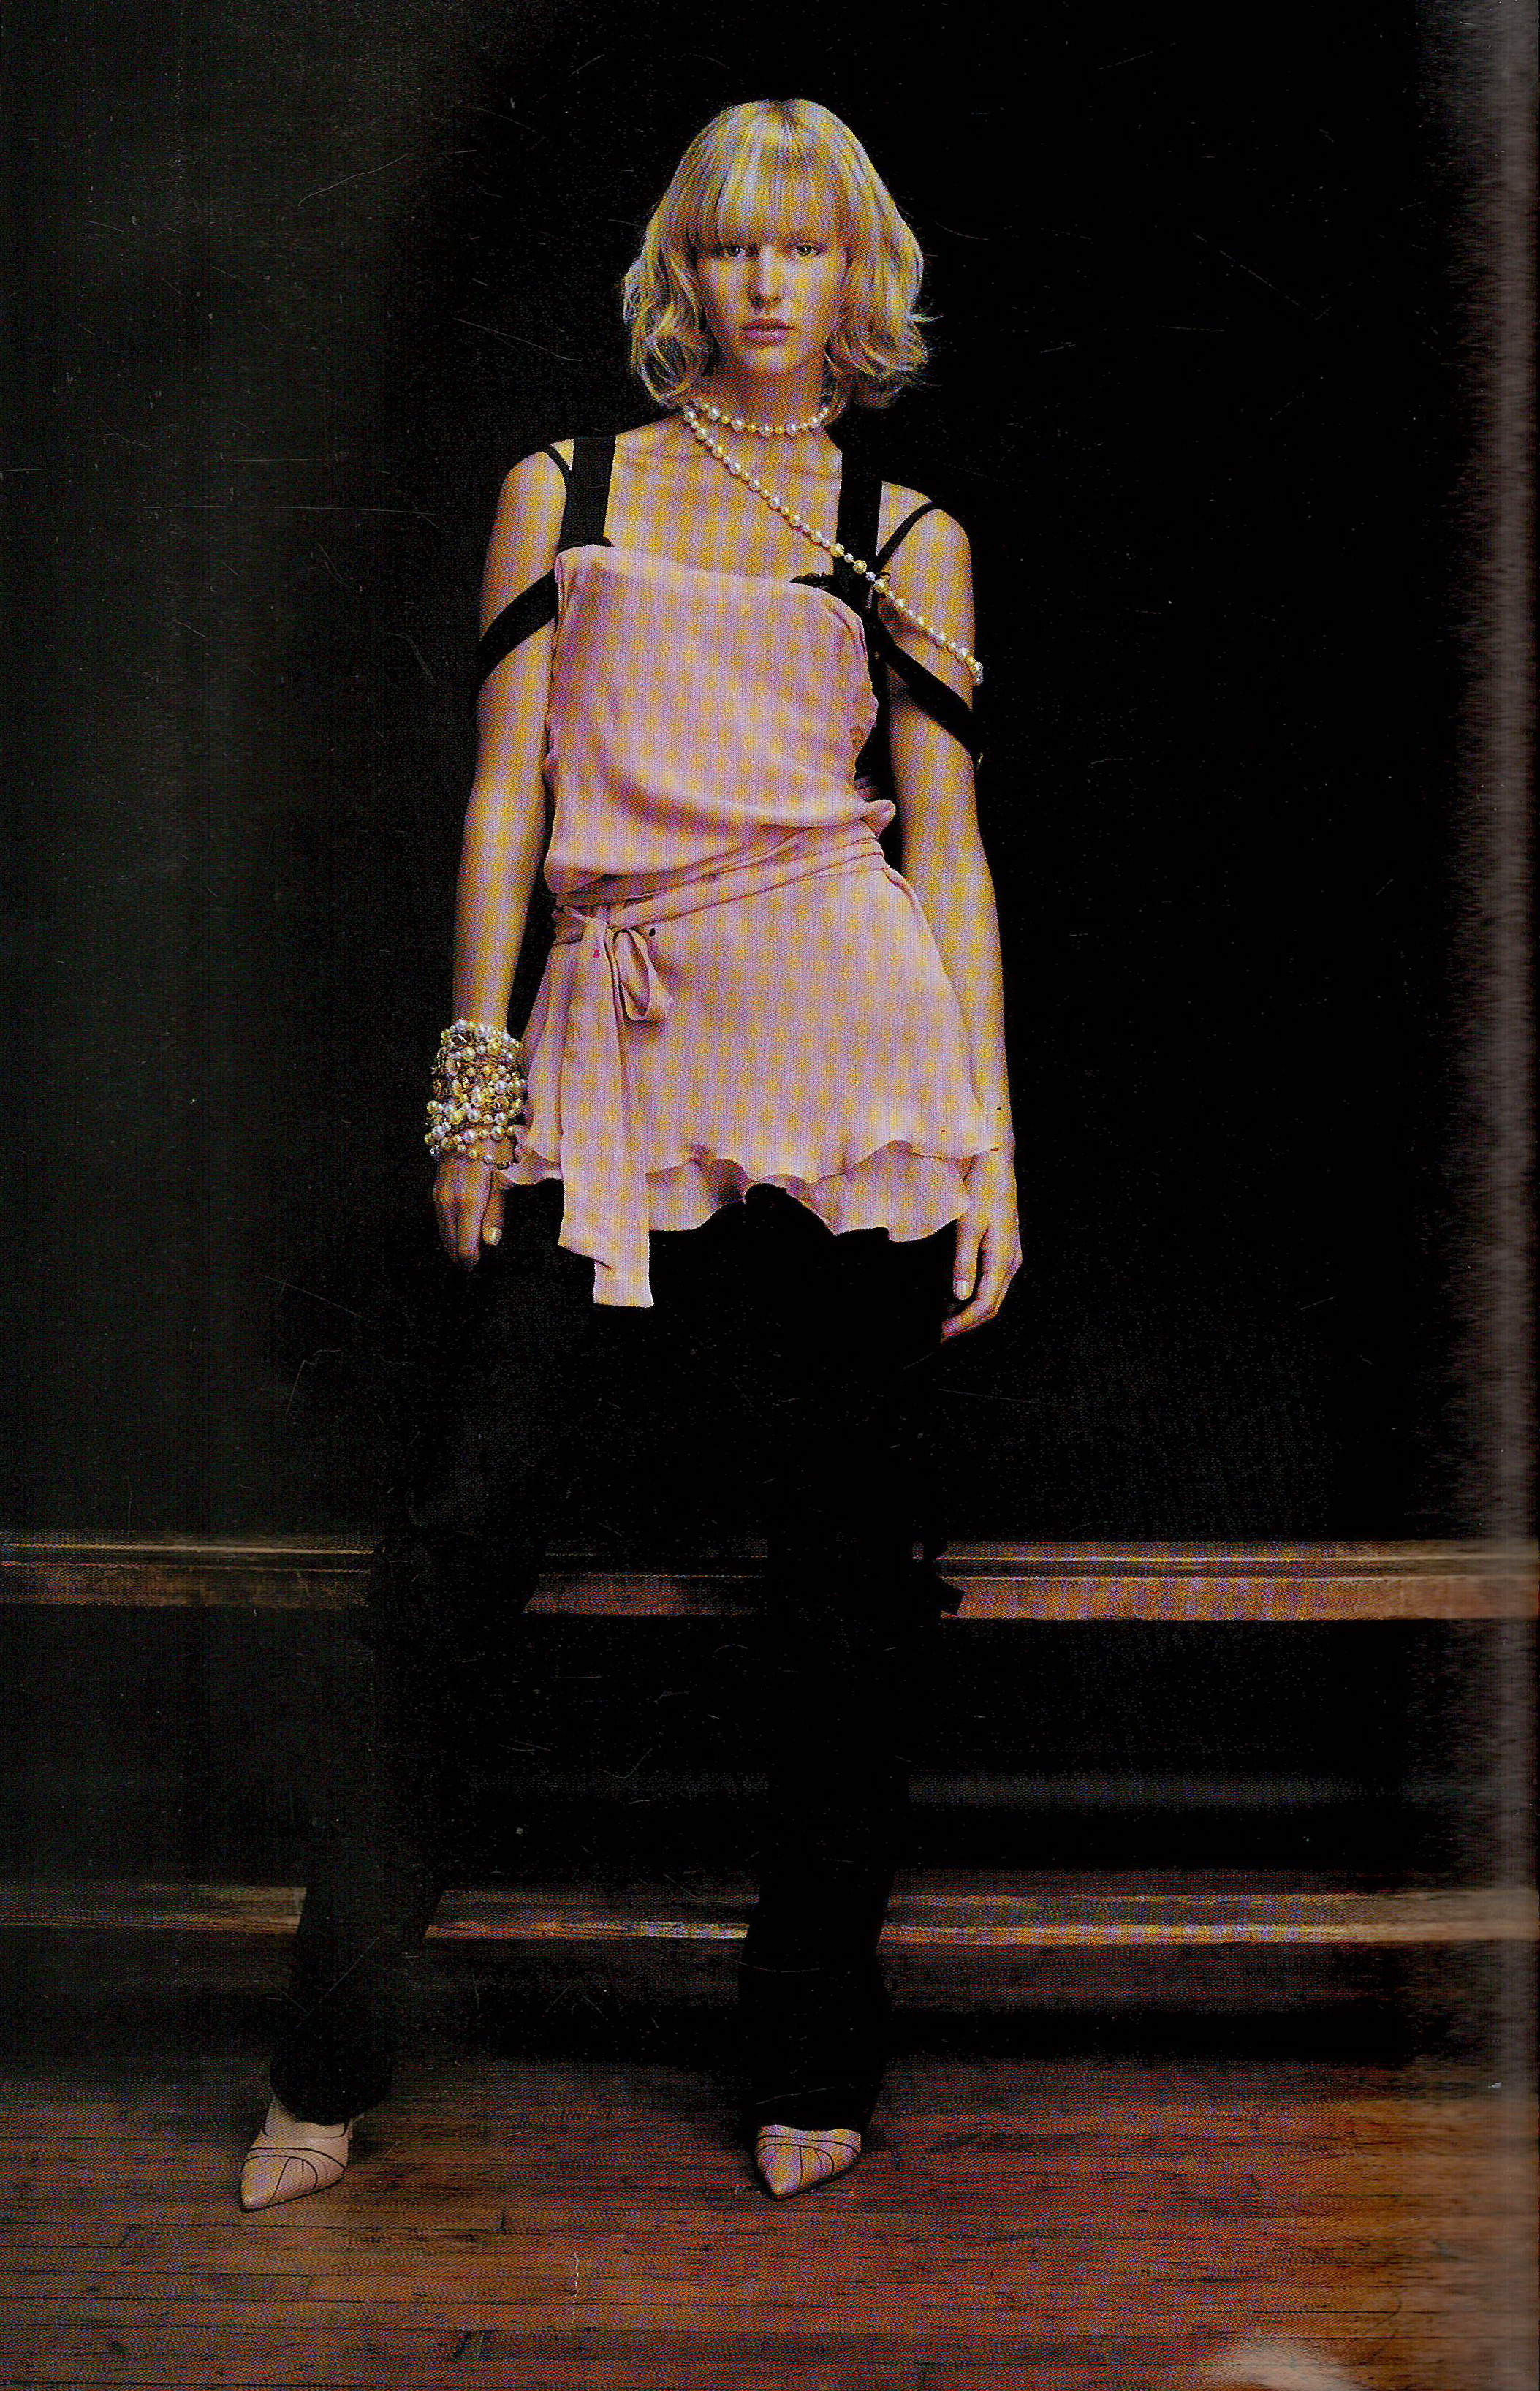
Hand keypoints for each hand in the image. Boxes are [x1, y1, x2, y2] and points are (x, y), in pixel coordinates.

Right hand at [433, 1151, 507, 1267]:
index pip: (465, 1248)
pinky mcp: (436, 1188)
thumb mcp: (503, 1176)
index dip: (473, 1261)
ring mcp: (439, 1195)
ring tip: (466, 1255)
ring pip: (443, 1231)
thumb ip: (496, 1211)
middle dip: (462, 1257)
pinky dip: (449, 1229)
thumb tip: (489, 1243)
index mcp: (467, 1203)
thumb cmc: (494, 1143)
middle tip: (474, 1268)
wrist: (468, 1115)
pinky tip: (458, 1231)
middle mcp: (448, 1203)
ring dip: (454, 1244)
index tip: (482, 1268)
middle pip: (450, 1244)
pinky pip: (440, 1218)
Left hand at [941, 1146, 1020, 1337]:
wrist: (996, 1164)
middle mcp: (1011, 1261)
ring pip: (993, 1294)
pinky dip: (975, 1293)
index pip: (985, 1304)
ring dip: (971, 1309)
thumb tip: (961, 1295)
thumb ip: (964, 1263)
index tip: (942, 1333)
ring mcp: (1010, 1255)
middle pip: (992, 1304)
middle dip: (968, 1321)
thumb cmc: (982, 1190)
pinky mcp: (1004, 1248)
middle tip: (942, 1331)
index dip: (964, 1323)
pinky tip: (957, 1293)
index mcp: (1003, 1259)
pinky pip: (992, 1281)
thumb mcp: (968, 1227)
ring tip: (946, 1316)